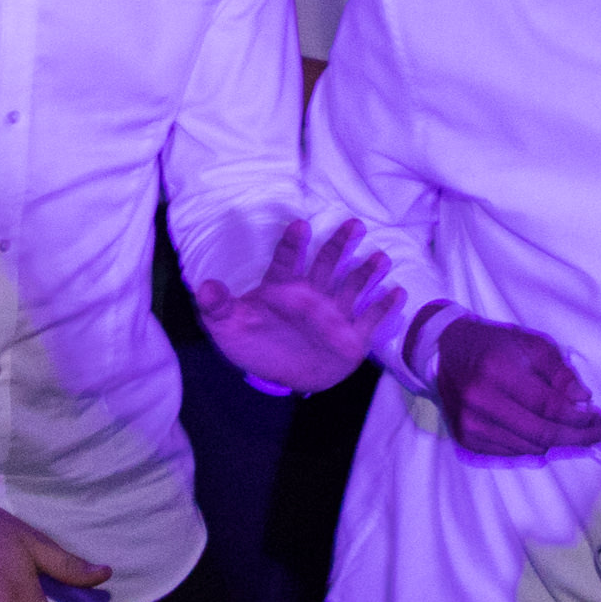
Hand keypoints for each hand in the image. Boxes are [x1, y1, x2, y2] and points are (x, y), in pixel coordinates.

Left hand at [193, 217, 403, 396]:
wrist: (280, 378)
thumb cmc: (255, 345)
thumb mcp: (229, 328)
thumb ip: (218, 307)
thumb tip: (203, 287)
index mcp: (283, 288)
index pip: (288, 260)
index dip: (293, 244)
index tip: (299, 226)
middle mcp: (312, 295)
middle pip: (328, 263)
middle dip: (340, 244)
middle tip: (354, 224)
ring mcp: (334, 314)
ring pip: (353, 287)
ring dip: (367, 273)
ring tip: (380, 258)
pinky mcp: (351, 337)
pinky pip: (370, 319)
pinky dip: (383, 307)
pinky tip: (397, 293)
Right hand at [431, 316, 600, 455]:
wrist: (446, 352)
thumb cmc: (497, 345)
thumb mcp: (534, 345)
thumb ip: (561, 372)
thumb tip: (583, 401)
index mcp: (497, 371)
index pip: (549, 406)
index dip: (580, 418)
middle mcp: (480, 401)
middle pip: (541, 434)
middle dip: (578, 438)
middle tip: (600, 436)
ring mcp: (470, 423)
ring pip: (528, 448)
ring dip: (559, 445)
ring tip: (579, 435)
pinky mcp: (465, 438)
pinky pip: (510, 453)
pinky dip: (534, 448)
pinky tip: (548, 438)